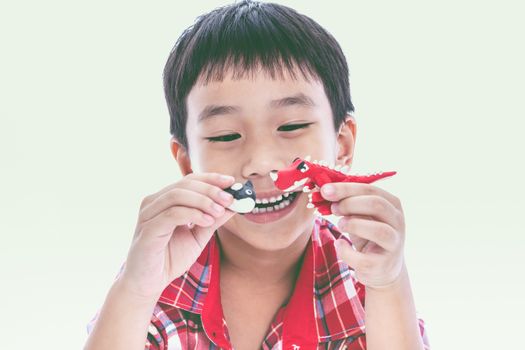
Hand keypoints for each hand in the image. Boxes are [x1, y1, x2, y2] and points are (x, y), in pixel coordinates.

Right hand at [119, 173, 236, 299]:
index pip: (189, 180)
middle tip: (229, 199)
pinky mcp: (147, 230)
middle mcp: (153, 203)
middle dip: (210, 189)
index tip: (231, 181)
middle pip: (185, 184)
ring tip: (219, 211)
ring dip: (203, 201)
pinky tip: (207, 221)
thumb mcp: (199, 236)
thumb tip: (234, 204)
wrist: (148, 283)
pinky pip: (172, 214)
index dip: (211, 178)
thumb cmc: (170, 258)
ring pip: (177, 195)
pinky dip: (192, 214)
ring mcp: (148, 215)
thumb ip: (214, 219)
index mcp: (164, 200)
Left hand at [320, 182, 405, 289]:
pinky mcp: (384, 265)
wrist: (381, 267)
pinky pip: (364, 259)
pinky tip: (340, 245)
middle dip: (349, 204)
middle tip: (333, 208)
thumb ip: (349, 203)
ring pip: (378, 230)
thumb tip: (327, 191)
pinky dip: (346, 251)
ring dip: (353, 225)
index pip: (371, 190)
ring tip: (340, 225)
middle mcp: (398, 222)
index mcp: (393, 204)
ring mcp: (394, 244)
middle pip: (377, 205)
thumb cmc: (368, 235)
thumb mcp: (360, 215)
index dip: (346, 189)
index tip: (325, 190)